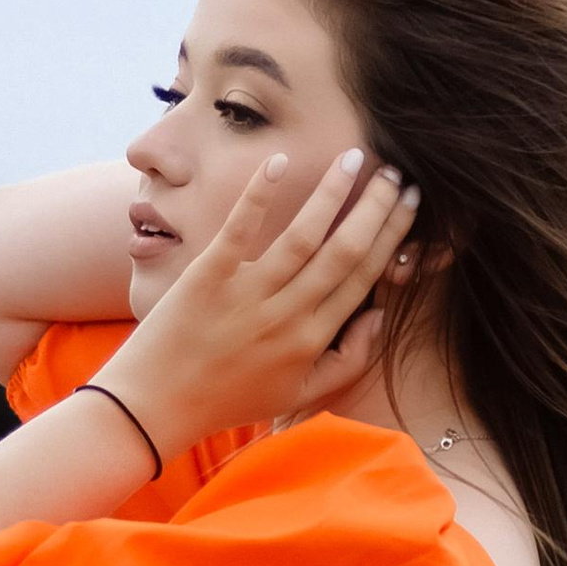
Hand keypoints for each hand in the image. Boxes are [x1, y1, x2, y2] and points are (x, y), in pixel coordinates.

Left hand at [100, 150, 418, 458]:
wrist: (156, 407)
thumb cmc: (228, 399)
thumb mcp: (298, 395)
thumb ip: (348, 360)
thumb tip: (380, 315)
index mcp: (313, 339)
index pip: (365, 277)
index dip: (393, 235)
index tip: (410, 202)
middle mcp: (288, 316)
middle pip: (345, 251)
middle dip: (376, 207)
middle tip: (395, 171)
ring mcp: (248, 295)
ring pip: (303, 237)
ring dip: (332, 194)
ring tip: (353, 158)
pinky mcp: (208, 278)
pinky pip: (240, 230)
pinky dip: (260, 195)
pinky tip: (280, 161)